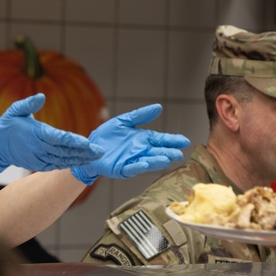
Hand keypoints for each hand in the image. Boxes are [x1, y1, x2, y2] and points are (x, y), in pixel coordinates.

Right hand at [0, 94, 103, 179]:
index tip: (89, 143)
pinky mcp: (38, 164)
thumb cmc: (8, 124)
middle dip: (84, 152)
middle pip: (65, 151)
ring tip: (95, 157)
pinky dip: (69, 164)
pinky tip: (81, 162)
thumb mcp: (15, 110)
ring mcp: (39, 158)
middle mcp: (39, 148)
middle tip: (100, 151)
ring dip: (80, 159)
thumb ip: (28, 104)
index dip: (75, 141)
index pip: (60, 138)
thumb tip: (41, 97)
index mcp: (36, 134)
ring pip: (63, 160)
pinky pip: (56, 165)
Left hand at [70, 104, 190, 184]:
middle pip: (158, 152)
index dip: (172, 140)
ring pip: (147, 162)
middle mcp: (141, 151)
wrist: (90, 147)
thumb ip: (140, 115)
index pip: (161, 140)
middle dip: (168, 153)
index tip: (184, 141)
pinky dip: (138, 166)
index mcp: (143, 140)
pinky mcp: (121, 169)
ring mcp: (132, 161)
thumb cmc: (108, 135)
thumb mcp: (124, 122)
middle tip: (179, 154)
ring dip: (156, 161)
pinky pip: (131, 168)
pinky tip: (145, 163)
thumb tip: (158, 107)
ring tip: (166, 159)